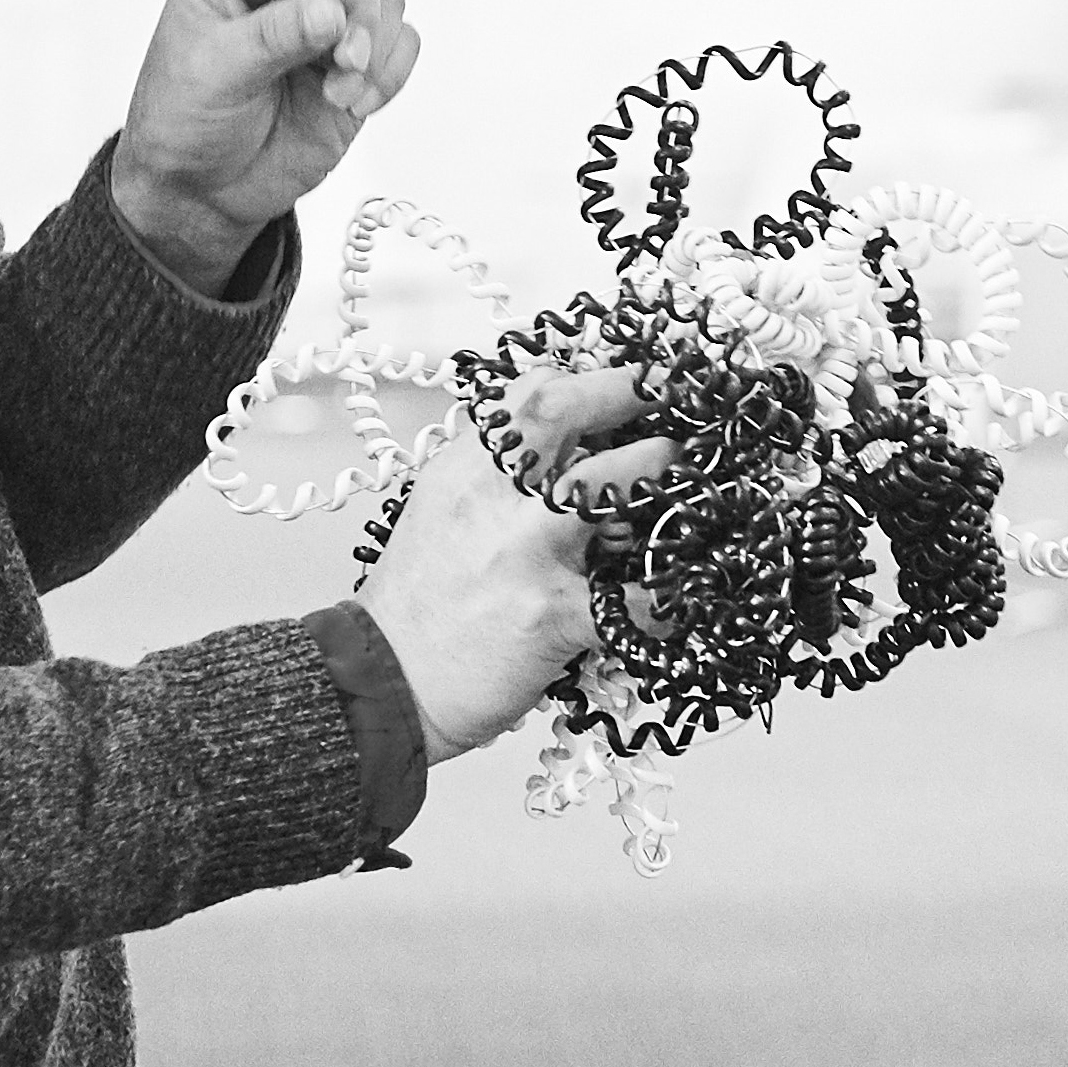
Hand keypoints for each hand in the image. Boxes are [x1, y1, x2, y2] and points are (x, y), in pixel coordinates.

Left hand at [112, 0, 419, 292]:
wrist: (201, 189)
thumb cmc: (183, 119)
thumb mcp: (214, 70)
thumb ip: (274, 36)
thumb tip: (334, 13)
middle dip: (360, 13)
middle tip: (344, 59)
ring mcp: (324, 26)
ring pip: (386, 4)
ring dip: (374, 50)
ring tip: (340, 91)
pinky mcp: (354, 66)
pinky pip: (401, 47)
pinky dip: (390, 75)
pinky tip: (353, 102)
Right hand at [360, 367, 672, 762]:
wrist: (382, 687)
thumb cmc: (417, 606)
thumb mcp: (440, 513)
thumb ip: (492, 472)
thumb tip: (558, 438)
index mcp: (462, 471)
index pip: (527, 393)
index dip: (587, 379)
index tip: (627, 381)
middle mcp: (491, 500)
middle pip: (560, 409)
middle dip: (629, 388)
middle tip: (674, 390)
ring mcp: (525, 554)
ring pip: (604, 482)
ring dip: (656, 468)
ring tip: (684, 475)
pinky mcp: (554, 616)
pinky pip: (632, 599)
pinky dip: (667, 596)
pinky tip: (685, 590)